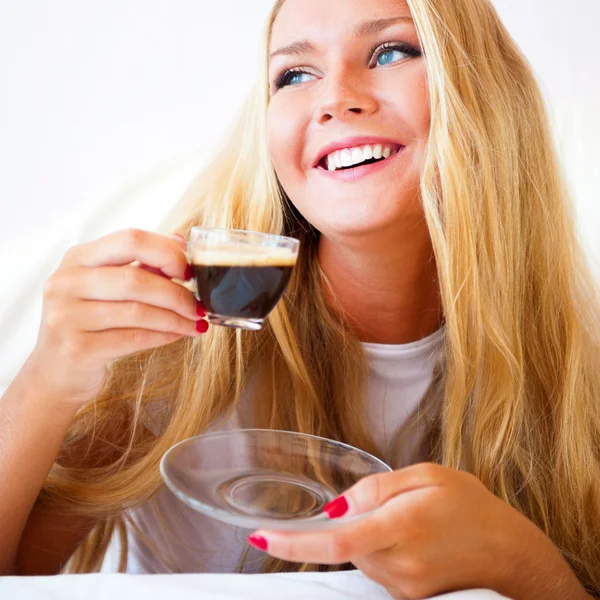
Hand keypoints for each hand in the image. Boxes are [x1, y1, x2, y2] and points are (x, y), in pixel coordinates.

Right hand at [26, 228, 207, 409]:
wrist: (57, 372)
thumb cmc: (90, 322)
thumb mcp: (109, 286)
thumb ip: (143, 262)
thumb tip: (180, 240)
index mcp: (78, 258)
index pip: (130, 240)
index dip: (167, 253)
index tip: (189, 271)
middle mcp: (66, 282)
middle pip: (136, 279)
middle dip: (177, 294)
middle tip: (198, 306)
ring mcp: (67, 316)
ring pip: (137, 311)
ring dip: (175, 318)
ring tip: (195, 323)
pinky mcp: (77, 349)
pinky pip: (133, 338)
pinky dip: (163, 336)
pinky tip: (177, 335)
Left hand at [249, 463, 586, 599]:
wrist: (511, 556)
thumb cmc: (472, 507)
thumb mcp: (428, 476)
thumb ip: (377, 487)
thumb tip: (338, 507)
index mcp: (401, 526)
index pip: (335, 541)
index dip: (294, 541)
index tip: (261, 536)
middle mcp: (398, 564)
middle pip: (344, 544)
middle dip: (349, 521)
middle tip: (392, 505)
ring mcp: (402, 587)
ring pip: (359, 556)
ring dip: (368, 536)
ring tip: (411, 522)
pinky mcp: (407, 598)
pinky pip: (376, 569)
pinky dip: (380, 550)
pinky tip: (413, 539)